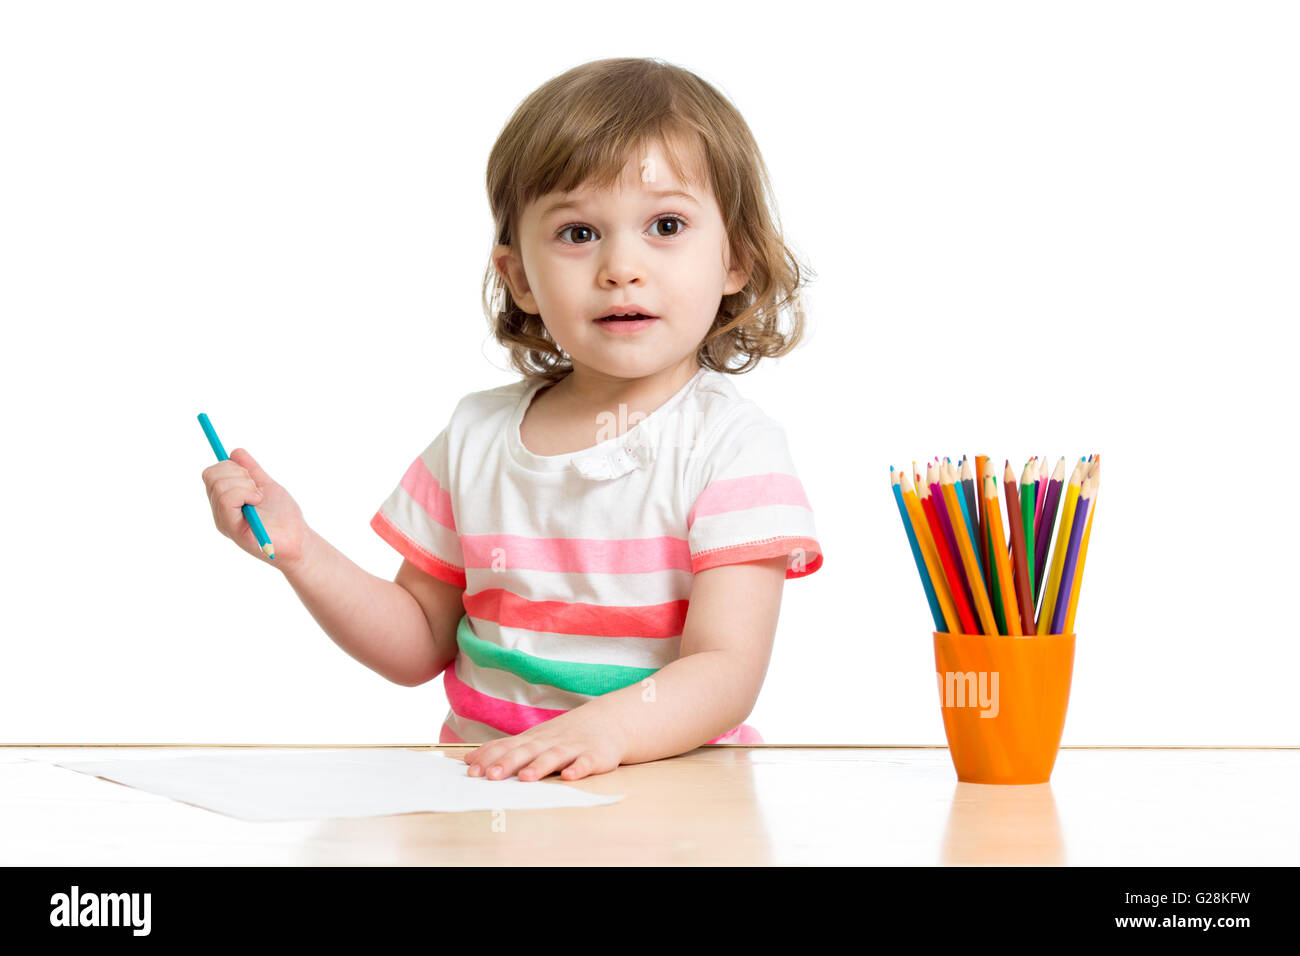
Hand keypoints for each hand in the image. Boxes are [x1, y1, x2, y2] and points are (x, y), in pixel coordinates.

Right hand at [201, 447, 308, 570]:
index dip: (229, 465)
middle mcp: (220, 511)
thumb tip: (234, 451)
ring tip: (259, 498)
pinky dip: (245, 493)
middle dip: (237, 472)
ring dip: (245, 484)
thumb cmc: (284, 517)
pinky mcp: (232, 529)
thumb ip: (252, 470)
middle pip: (211, 475)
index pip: (211, 474)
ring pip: (219, 484)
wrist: (298, 540)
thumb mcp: (267, 486)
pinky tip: (258, 501)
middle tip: (256, 488)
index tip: (250, 474)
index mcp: (225, 501)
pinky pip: (227, 499)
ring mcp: (224, 521)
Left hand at [461, 706, 626, 781]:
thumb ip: (504, 749)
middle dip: (508, 763)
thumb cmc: (565, 734)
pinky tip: (569, 776)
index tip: (470, 771)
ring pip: (554, 756)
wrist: (610, 721)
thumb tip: (468, 760)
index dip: (489, 758)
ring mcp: (573, 747)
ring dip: (540, 766)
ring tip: (526, 778)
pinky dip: (578, 768)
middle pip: (527, 751)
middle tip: (490, 776)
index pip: (508, 747)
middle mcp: (550, 741)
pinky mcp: (596, 755)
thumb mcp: (534, 739)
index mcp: (534, 739)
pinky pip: (586, 762)